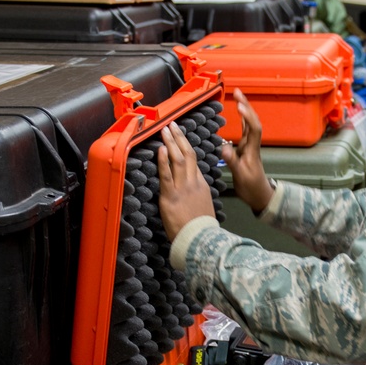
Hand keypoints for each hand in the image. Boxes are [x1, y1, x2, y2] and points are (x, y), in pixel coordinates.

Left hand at [158, 122, 215, 240]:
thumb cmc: (201, 228)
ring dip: (171, 143)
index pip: (193, 161)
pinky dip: (164, 161)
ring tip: (165, 130)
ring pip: (177, 160)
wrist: (201, 240)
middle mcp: (193, 182)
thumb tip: (191, 190)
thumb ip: (197, 194)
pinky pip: (167, 175)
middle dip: (179, 138)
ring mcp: (183, 188)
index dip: (186, 147)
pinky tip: (162, 149)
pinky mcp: (171, 196)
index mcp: (201, 185)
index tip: (181, 137)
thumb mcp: (204, 206)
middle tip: (173, 125)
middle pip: (187, 155)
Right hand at [220, 89, 273, 213]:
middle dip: (246, 106)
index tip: (239, 106)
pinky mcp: (246, 150)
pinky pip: (245, 131)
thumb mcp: (241, 177)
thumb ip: (233, 162)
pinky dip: (242, 120)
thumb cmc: (252, 188)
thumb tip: (225, 147)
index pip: (253, 129)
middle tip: (238, 92)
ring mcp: (250, 147)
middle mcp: (252, 146)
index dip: (247, 117)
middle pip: (252, 122)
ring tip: (238, 97)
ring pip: (249, 125)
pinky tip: (239, 113)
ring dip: (245, 110)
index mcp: (252, 151)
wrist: (259, 196)